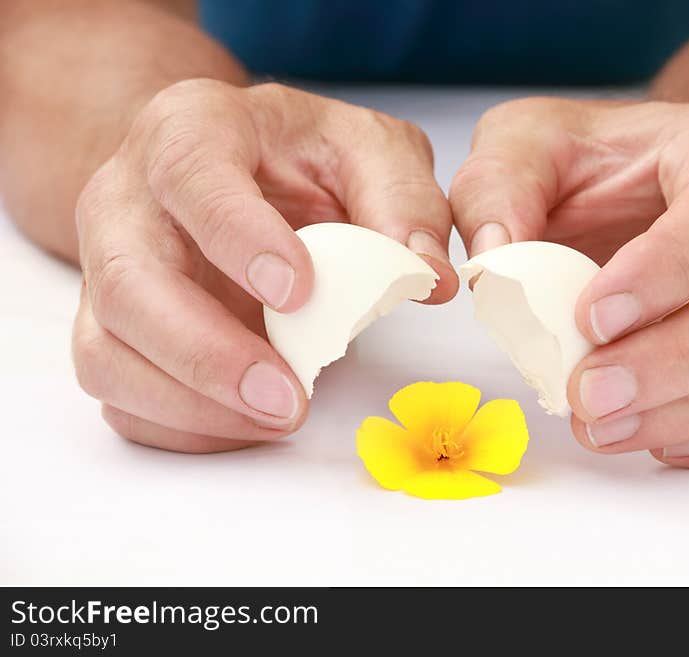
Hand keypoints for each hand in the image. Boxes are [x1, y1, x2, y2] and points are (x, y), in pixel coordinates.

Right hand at [73, 79, 455, 452]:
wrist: (244, 172)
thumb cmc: (305, 158)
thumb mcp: (372, 152)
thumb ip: (404, 202)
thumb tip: (429, 279)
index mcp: (191, 130)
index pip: (190, 175)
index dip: (237, 236)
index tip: (298, 293)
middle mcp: (129, 199)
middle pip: (125, 280)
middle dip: (204, 352)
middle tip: (287, 398)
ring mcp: (110, 269)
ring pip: (106, 350)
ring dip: (189, 402)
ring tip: (279, 417)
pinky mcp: (115, 328)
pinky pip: (120, 392)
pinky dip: (179, 424)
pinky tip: (246, 423)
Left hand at [451, 98, 688, 467]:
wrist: (619, 184)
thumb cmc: (578, 161)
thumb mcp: (522, 143)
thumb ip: (499, 186)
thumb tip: (496, 260)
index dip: (670, 269)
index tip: (591, 318)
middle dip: (677, 360)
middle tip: (588, 392)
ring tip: (599, 426)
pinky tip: (654, 442)